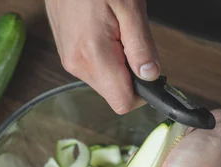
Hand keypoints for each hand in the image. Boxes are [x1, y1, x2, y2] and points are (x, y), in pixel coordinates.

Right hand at [45, 0, 159, 113]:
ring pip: (104, 81)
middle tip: (134, 40)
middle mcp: (77, 64)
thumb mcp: (130, 6)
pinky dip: (106, 56)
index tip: (153, 75)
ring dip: (118, 63)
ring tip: (117, 28)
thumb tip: (151, 75)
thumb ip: (141, 45)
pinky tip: (105, 29)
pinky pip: (93, 67)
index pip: (123, 102)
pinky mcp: (67, 53)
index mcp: (93, 56)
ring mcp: (69, 60)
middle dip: (131, 75)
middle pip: (114, 93)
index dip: (144, 93)